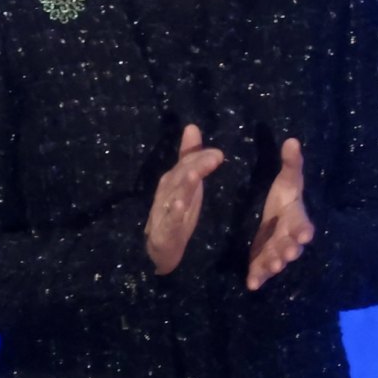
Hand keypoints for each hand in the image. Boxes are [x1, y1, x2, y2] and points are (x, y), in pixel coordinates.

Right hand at [144, 125, 224, 274]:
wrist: (159, 249)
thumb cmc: (177, 212)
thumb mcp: (187, 183)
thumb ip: (190, 157)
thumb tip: (192, 127)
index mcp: (175, 181)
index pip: (186, 164)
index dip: (199, 157)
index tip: (218, 152)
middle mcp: (169, 193)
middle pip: (181, 176)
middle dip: (196, 165)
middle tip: (215, 156)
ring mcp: (165, 212)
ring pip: (175, 195)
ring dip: (185, 184)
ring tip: (196, 174)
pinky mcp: (165, 231)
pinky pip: (170, 220)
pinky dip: (175, 212)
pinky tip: (182, 205)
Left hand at [246, 137, 311, 290]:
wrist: (274, 220)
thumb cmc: (281, 197)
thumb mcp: (287, 181)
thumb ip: (291, 164)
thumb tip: (292, 140)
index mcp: (294, 216)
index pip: (301, 222)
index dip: (303, 228)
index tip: (306, 233)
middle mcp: (289, 236)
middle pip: (292, 244)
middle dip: (290, 248)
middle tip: (287, 253)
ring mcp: (277, 250)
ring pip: (277, 259)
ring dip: (275, 263)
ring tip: (271, 266)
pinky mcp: (263, 261)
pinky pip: (261, 271)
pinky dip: (258, 277)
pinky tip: (252, 284)